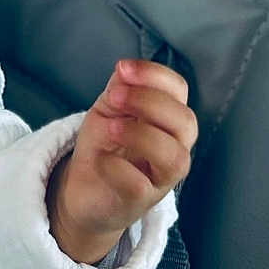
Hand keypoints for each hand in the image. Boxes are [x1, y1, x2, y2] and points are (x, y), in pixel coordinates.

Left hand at [47, 59, 196, 263]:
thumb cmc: (105, 146)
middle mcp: (174, 147)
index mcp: (167, 118)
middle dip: (149, 102)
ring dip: (141, 135)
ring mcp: (161, 177)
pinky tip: (102, 160)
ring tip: (110, 127)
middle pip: (185, 121)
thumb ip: (120, 88)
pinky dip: (118, 168)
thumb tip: (126, 68)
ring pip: (174, 157)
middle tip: (115, 97)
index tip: (123, 68)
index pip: (178, 91)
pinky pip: (139, 184)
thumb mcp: (109, 110)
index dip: (155, 75)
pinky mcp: (140, 200)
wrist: (83, 189)